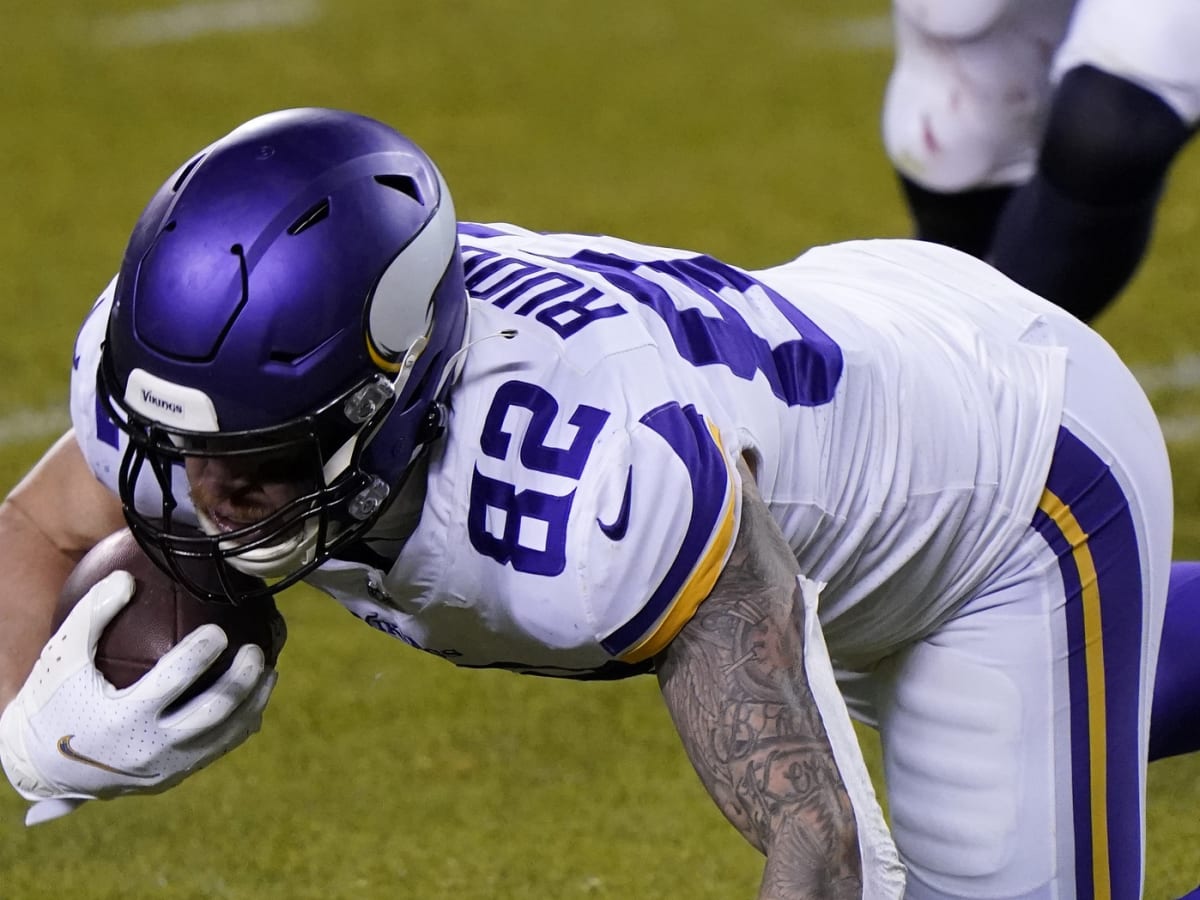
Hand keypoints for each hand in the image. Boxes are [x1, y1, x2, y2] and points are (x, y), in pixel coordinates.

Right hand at [0, 571, 275, 824]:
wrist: (43, 766)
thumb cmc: (55, 700)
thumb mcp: (61, 657)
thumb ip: (91, 616)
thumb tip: (127, 577)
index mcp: (121, 719)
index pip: (171, 684)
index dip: (199, 656)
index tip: (220, 630)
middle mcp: (148, 749)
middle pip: (211, 714)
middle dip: (241, 681)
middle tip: (256, 650)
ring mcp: (165, 767)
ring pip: (224, 736)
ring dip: (253, 703)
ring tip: (270, 670)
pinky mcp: (173, 776)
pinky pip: (217, 749)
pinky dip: (241, 723)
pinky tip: (256, 696)